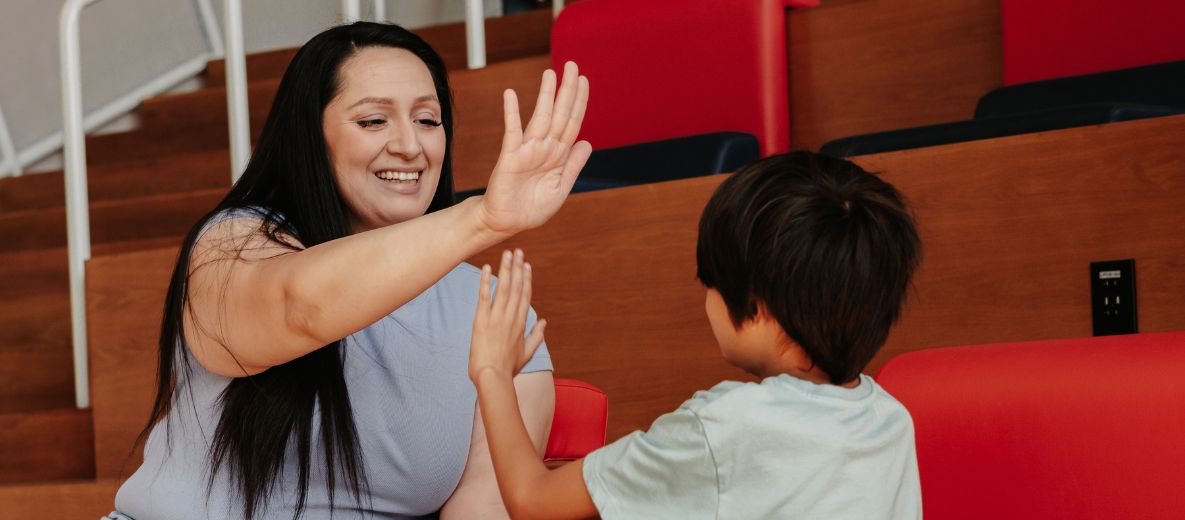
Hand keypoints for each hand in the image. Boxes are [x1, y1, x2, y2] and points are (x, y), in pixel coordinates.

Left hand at [469, 249, 546, 382]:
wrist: (493, 378)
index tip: (527, 265)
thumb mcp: (526, 353)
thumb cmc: (508, 369)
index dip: (526, 279)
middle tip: (518, 251)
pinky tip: (486, 268)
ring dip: (506, 269)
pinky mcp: (482, 320)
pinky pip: (485, 297)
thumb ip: (536, 336)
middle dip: (517, 268)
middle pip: (516, 287)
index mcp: (521, 323)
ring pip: (504, 288)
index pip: (525, 295)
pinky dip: (486, 281)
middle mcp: (511, 317)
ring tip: (507, 254)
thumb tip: (543, 322)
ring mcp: (497, 317)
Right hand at [477, 61, 591, 234]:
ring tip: (550, 73)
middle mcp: (544, 148)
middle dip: (567, 90)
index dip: (579, 102)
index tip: (584, 81)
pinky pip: (512, 132)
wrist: (507, 223)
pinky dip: (511, 113)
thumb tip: (588, 142)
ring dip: (546, 95)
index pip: (572, 123)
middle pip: (560, 114)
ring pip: (541, 118)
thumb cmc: (531, 208)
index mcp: (558, 155)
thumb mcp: (560, 188)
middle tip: (572, 65)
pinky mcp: (510, 157)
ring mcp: (527, 150)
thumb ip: (573, 166)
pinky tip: (510, 95)